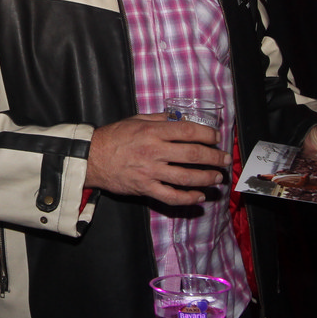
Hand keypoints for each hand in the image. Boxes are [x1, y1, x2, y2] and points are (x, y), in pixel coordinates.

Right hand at [85, 113, 230, 206]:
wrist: (91, 158)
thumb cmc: (114, 137)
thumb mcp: (136, 119)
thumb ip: (159, 119)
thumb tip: (180, 119)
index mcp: (153, 131)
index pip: (188, 131)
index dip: (207, 134)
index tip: (216, 138)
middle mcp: (154, 151)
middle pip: (193, 154)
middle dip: (214, 157)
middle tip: (225, 160)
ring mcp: (150, 172)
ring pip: (186, 177)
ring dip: (206, 178)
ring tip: (217, 178)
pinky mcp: (145, 188)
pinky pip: (171, 196)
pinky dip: (188, 198)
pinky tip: (199, 197)